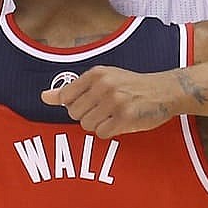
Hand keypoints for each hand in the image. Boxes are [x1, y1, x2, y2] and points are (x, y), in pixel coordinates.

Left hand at [40, 66, 180, 137]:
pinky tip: (121, 122)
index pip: (66, 97)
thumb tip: (43, 97)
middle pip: (75, 114)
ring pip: (87, 125)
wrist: (164, 91)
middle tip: (105, 109)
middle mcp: (104, 86)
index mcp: (97, 74)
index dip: (75, 105)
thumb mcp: (102, 79)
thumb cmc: (130, 86)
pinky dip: (109, 132)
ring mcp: (115, 102)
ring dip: (99, 125)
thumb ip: (72, 89)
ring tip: (113, 115)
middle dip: (87, 116)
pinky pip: (102, 133)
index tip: (90, 103)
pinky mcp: (126, 118)